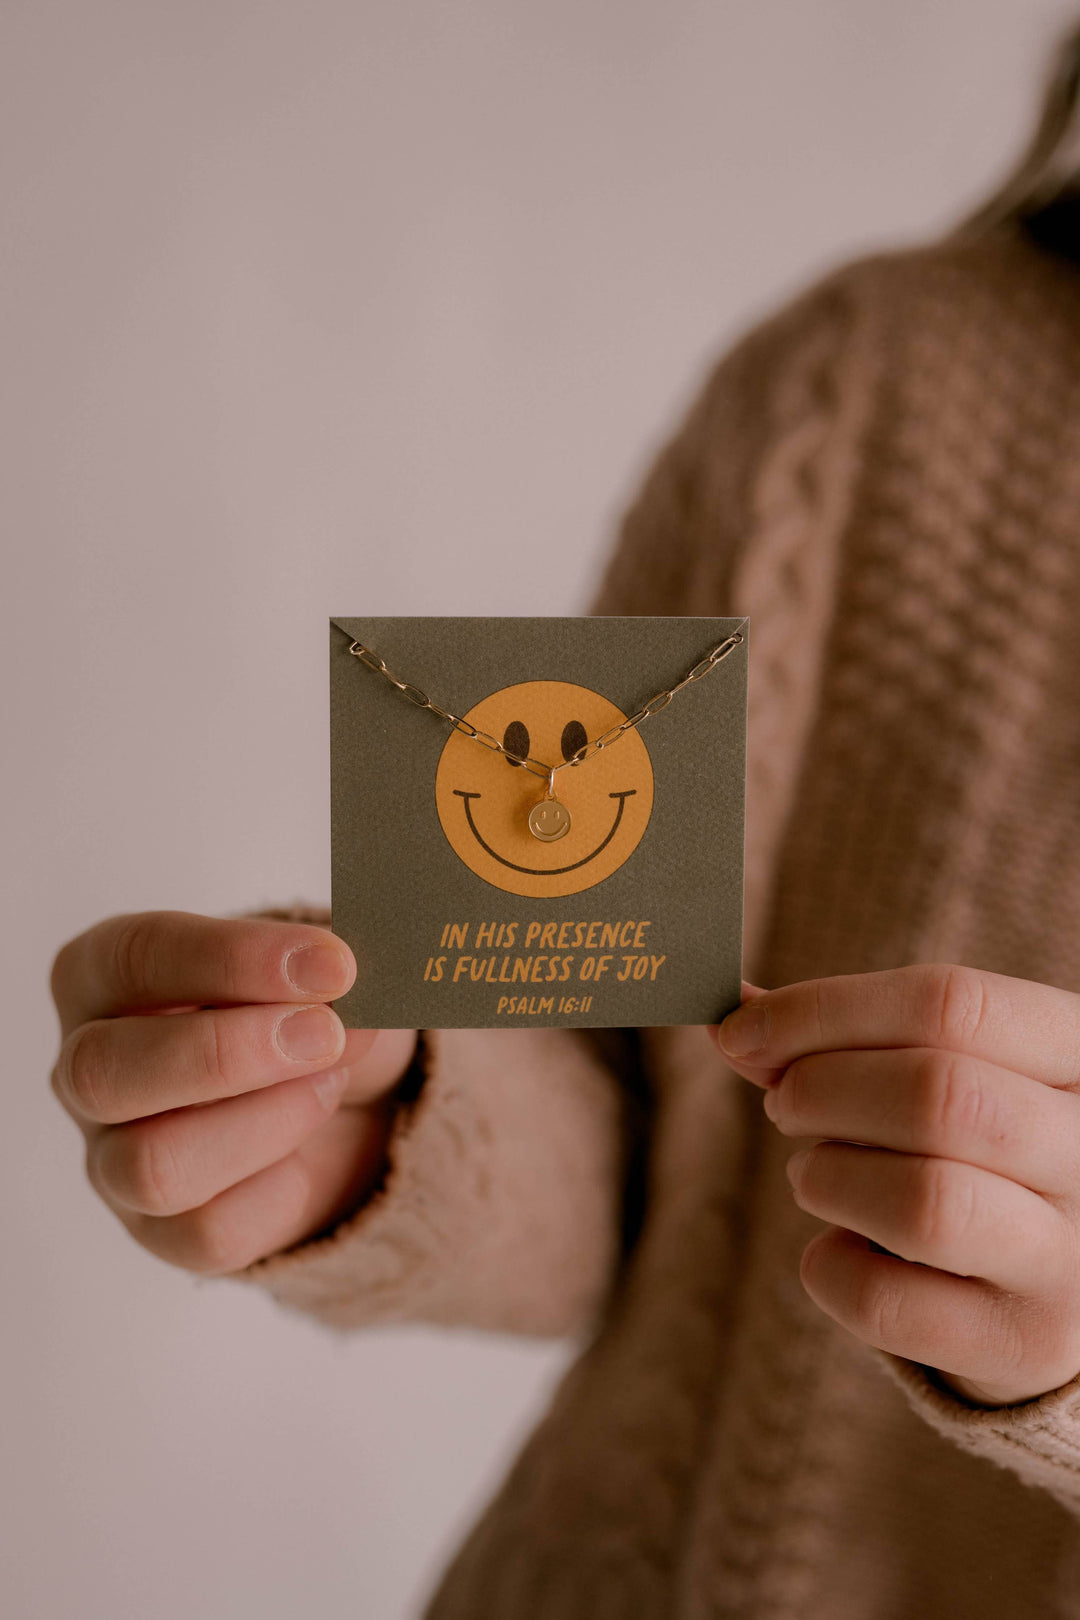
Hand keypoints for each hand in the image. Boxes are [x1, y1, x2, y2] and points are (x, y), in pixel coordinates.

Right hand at [50, 911, 417, 1273]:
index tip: (332, 963)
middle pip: (102, 1070)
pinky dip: (281, 1189)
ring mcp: (111, 1161)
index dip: (233, 958)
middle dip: (228, 1051)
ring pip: (149, 1165)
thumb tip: (346, 991)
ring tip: (333, 1083)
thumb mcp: (323, 971)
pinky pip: (208, 1233)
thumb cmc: (307, 1008)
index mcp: (103, 977)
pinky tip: (312, 1148)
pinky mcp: (159, 1234)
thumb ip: (325, 971)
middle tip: (328, 1032)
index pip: (134, 955)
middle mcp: (86, 1071)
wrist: (346, 1102)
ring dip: (265, 1120)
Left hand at [713, 963, 1079, 1406]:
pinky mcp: (1024, 1343)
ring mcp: (1072, 1258)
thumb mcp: (932, 1069)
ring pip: (924, 1203)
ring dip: (828, 1178)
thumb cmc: (969, 1144)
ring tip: (813, 1175)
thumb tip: (731, 1011)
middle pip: (939, 1095)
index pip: (952, 1004)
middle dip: (822, 1091)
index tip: (740, 1030)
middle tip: (784, 1105)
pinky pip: (888, 1302)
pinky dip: (829, 1268)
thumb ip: (837, 1039)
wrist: (1045, 1276)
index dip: (823, 1010)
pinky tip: (841, 1247)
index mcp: (1079, 1055)